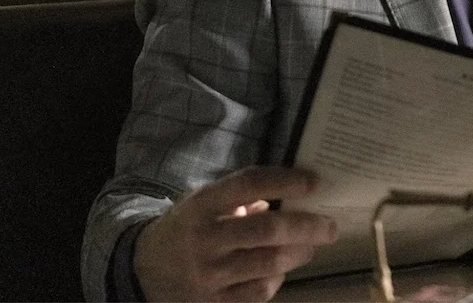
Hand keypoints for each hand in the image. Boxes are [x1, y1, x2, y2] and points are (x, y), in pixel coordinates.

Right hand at [134, 166, 336, 301]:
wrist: (141, 268)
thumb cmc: (186, 227)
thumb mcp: (203, 202)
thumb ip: (241, 197)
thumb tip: (288, 196)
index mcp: (201, 204)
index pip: (248, 184)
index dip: (284, 181)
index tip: (314, 182)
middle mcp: (204, 238)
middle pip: (266, 230)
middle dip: (306, 227)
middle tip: (330, 226)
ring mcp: (207, 274)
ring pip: (267, 264)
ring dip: (298, 254)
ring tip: (311, 247)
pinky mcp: (210, 302)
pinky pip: (256, 293)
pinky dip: (276, 281)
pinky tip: (281, 271)